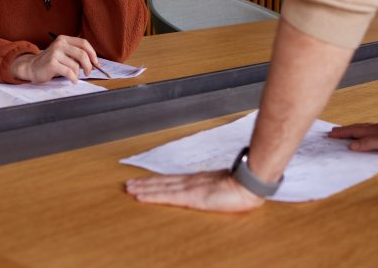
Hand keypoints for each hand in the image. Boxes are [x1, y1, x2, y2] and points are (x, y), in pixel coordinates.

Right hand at [10, 35, 98, 82]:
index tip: (96, 63)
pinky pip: (69, 72)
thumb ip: (76, 55)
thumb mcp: (64, 54)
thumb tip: (95, 62)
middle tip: (88, 72)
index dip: (92, 53)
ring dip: (78, 74)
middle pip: (82, 54)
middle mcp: (60, 44)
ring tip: (74, 76)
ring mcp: (55, 53)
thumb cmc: (51, 62)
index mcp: (64, 39)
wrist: (32, 67)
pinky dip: (73, 78)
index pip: (83, 43)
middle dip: (88, 65)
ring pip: (75, 65)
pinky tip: (73, 80)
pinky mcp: (52, 63)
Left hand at [125, 170, 264, 212]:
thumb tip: (215, 190)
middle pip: (163, 181)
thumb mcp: (225, 187)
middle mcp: (190, 181)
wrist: (249, 184)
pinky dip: (152, 196)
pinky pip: (167, 196)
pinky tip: (141, 197)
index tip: (143, 181)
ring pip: (161, 187)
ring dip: (144, 188)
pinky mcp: (191, 196)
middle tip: (129, 184)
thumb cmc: (242, 187)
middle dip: (145, 183)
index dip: (156, 180)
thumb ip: (216, 187)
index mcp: (198, 180)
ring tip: (130, 188)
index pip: (172, 180)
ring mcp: (189, 187)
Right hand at [328, 120, 377, 156]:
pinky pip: (372, 132)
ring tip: (346, 132)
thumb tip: (351, 145)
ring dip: (353, 131)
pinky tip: (368, 135)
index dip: (342, 133)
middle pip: (357, 128)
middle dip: (344, 130)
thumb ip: (369, 143)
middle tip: (332, 133)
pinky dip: (364, 133)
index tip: (329, 135)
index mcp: (375, 131)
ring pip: (365, 129)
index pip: (354, 131)